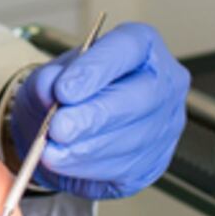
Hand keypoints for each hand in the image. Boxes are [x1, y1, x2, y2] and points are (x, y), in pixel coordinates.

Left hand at [9, 21, 191, 200]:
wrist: (70, 125)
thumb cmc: (69, 90)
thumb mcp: (49, 75)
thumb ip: (49, 78)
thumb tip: (50, 88)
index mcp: (143, 46)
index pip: (128, 48)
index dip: (96, 70)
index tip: (63, 90)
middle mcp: (165, 83)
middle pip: (140, 97)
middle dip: (94, 117)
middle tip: (58, 128)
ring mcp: (165, 125)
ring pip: (133, 139)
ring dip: (87, 149)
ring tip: (51, 151)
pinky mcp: (155, 161)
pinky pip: (125, 168)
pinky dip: (88, 169)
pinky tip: (64, 163)